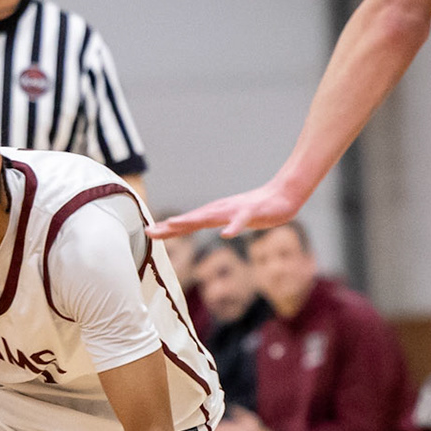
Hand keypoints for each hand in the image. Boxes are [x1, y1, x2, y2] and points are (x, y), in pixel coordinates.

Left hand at [148, 177, 307, 239]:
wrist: (282, 196)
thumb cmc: (255, 209)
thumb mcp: (229, 218)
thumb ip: (212, 222)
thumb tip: (195, 227)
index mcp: (214, 214)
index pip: (187, 223)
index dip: (167, 228)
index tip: (148, 232)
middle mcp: (220, 210)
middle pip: (191, 219)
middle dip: (170, 226)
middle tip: (149, 231)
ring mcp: (234, 210)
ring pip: (210, 217)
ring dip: (191, 221)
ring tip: (174, 225)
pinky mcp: (251, 212)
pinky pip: (241, 221)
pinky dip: (233, 227)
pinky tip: (226, 234)